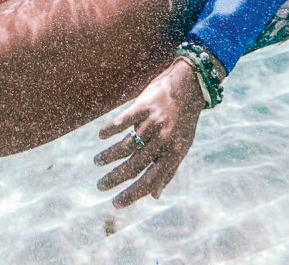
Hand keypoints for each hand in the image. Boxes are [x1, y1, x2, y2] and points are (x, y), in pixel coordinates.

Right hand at [94, 58, 204, 207]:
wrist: (190, 85)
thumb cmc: (184, 121)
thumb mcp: (181, 148)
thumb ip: (168, 171)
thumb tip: (155, 195)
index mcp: (173, 153)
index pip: (150, 180)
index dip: (132, 194)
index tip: (116, 203)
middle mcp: (163, 140)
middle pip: (134, 165)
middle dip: (114, 178)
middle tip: (100, 186)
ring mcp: (153, 122)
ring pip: (126, 145)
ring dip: (109, 156)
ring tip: (98, 162)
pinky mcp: (144, 105)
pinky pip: (123, 121)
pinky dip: (110, 129)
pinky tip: (101, 136)